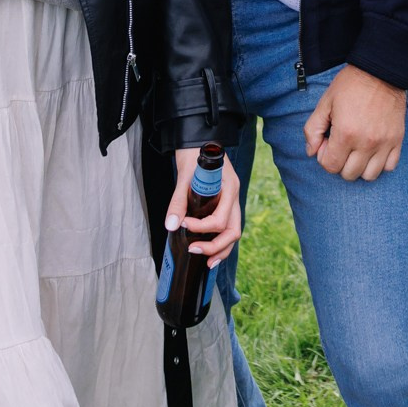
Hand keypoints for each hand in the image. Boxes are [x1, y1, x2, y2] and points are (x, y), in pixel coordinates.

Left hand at [167, 149, 243, 264]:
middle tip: (193, 250)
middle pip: (233, 230)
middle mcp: (235, 196)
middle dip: (215, 246)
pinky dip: (221, 243)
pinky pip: (228, 227)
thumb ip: (178, 202)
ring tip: (207, 263)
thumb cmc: (193, 156)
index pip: (220, 219)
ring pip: (234, 232)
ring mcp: (233, 201)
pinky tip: (211, 254)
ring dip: (221, 249)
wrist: (198, 143)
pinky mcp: (226, 205)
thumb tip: (172, 226)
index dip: (201, 227)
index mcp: (229, 188)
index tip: (184, 224)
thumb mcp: (184, 177)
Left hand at [303, 67, 406, 181]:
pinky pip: (389, 166)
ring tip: (357, 150)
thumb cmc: (350, 85)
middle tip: (341, 144)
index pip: (330, 166)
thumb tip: (311, 152)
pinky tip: (373, 149)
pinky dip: (380, 163)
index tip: (328, 141)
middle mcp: (366, 142)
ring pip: (370, 175)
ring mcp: (384, 143)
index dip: (324, 156)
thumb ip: (313, 129)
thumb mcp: (325, 103)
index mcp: (346, 133)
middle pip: (349, 174)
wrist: (380, 70)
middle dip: (340, 163)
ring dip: (360, 167)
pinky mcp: (397, 140)